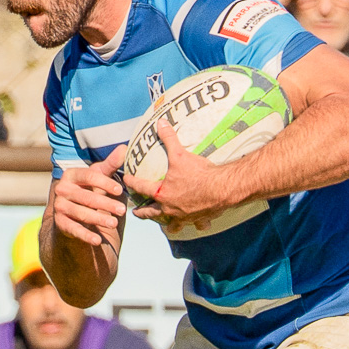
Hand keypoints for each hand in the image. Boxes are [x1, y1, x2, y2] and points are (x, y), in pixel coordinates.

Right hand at [51, 148, 127, 247]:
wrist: (74, 214)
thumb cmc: (91, 190)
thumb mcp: (100, 177)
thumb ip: (111, 165)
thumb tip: (125, 148)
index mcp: (71, 174)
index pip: (89, 176)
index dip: (105, 183)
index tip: (120, 190)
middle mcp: (62, 189)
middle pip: (86, 197)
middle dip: (106, 204)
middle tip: (122, 210)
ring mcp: (59, 207)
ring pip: (81, 213)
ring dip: (98, 219)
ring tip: (114, 223)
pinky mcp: (60, 223)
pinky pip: (73, 229)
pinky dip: (85, 235)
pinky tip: (98, 240)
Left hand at [122, 124, 240, 224]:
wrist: (222, 188)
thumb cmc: (199, 173)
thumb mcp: (181, 154)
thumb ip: (169, 139)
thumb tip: (160, 123)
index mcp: (162, 193)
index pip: (141, 188)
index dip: (132, 182)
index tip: (126, 180)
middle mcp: (170, 208)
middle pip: (151, 213)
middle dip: (142, 213)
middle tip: (135, 213)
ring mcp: (184, 216)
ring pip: (172, 224)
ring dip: (168, 225)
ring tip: (167, 226)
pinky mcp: (199, 219)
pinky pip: (196, 224)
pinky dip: (196, 224)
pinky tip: (198, 225)